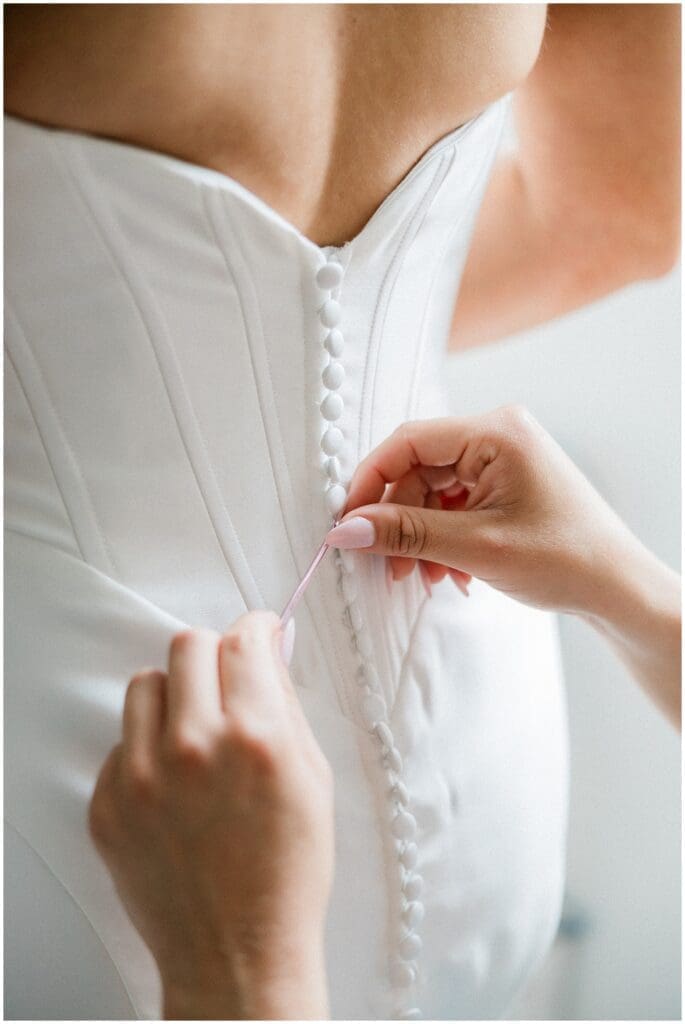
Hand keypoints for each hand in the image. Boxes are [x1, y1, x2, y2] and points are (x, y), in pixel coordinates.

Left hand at [88, 611, 332, 1019]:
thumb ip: (286, 705)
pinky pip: (122, 741)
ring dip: (175, 697)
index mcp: (256, 736)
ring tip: (194, 736)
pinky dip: (147, 748)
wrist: (239, 952)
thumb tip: (267, 653)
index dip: (255, 629)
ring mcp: (143, 776)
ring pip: (146, 684)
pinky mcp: (109, 804)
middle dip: (214, 656)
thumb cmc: (288, 871)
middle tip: (227, 684)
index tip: (256, 635)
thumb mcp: (312, 777)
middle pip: (188, 645)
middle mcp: (194, 747)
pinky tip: (175, 785)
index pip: (242, 639)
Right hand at [326, 405, 651, 615]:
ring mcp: (503, 459)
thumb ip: (407, 534)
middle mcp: (499, 436)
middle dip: (400, 520)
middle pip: (419, 469)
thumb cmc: (568, 559)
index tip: (349, 522)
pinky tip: (450, 571)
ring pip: (434, 491)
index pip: (410, 441)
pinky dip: (443, 537)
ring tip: (426, 577)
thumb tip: (348, 530)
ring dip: (421, 535)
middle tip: (388, 565)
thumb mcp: (476, 547)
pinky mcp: (505, 483)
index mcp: (497, 432)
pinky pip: (454, 503)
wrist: (619, 588)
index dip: (372, 481)